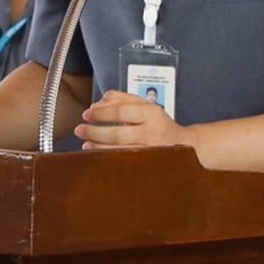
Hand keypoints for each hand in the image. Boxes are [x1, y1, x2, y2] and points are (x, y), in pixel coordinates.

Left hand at [77, 91, 192, 152]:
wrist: (183, 143)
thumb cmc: (159, 123)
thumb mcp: (144, 104)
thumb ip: (120, 98)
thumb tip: (98, 104)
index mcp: (151, 113)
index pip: (121, 111)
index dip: (101, 113)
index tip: (87, 114)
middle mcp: (152, 132)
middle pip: (118, 134)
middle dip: (95, 132)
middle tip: (80, 129)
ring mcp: (151, 151)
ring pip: (120, 152)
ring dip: (98, 148)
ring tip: (86, 143)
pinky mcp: (148, 165)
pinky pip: (124, 163)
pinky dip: (109, 159)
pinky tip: (98, 156)